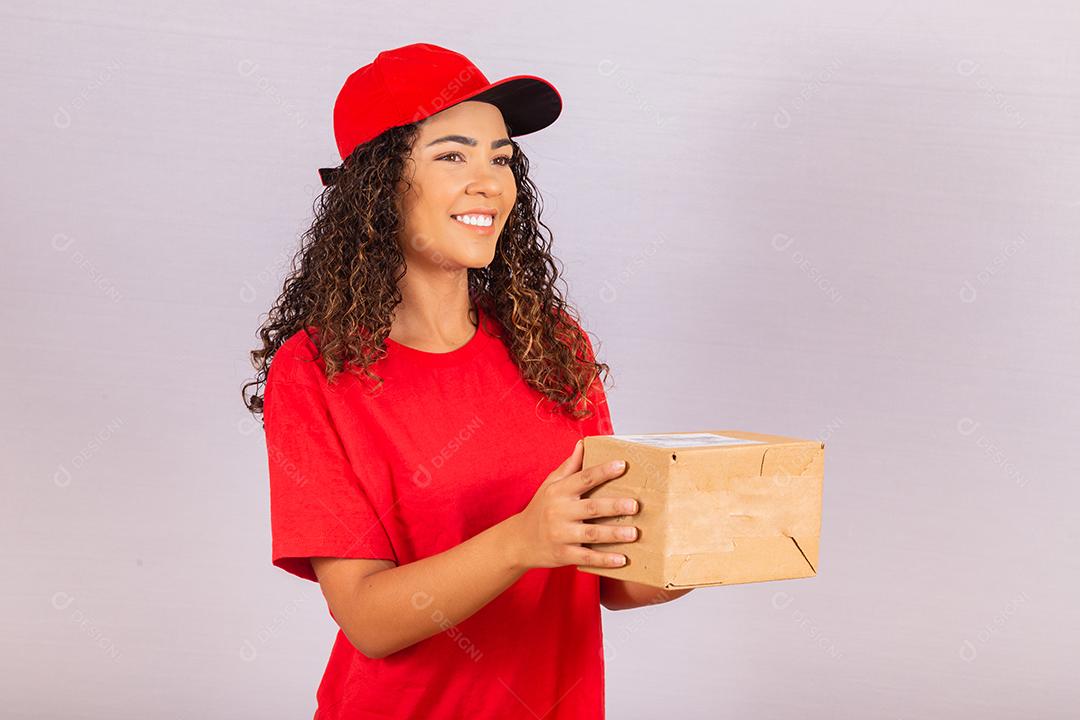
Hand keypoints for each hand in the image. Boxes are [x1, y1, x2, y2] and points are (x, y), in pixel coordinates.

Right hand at [507, 439, 639, 570]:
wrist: (519, 541)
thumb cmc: (540, 509)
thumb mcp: (550, 484)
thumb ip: (569, 466)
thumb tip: (583, 444)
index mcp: (559, 491)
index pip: (583, 478)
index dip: (602, 471)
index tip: (622, 465)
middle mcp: (559, 512)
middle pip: (591, 507)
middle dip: (614, 506)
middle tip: (635, 505)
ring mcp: (561, 534)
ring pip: (592, 533)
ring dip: (614, 534)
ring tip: (634, 533)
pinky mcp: (563, 554)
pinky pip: (587, 557)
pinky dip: (605, 559)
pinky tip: (622, 559)